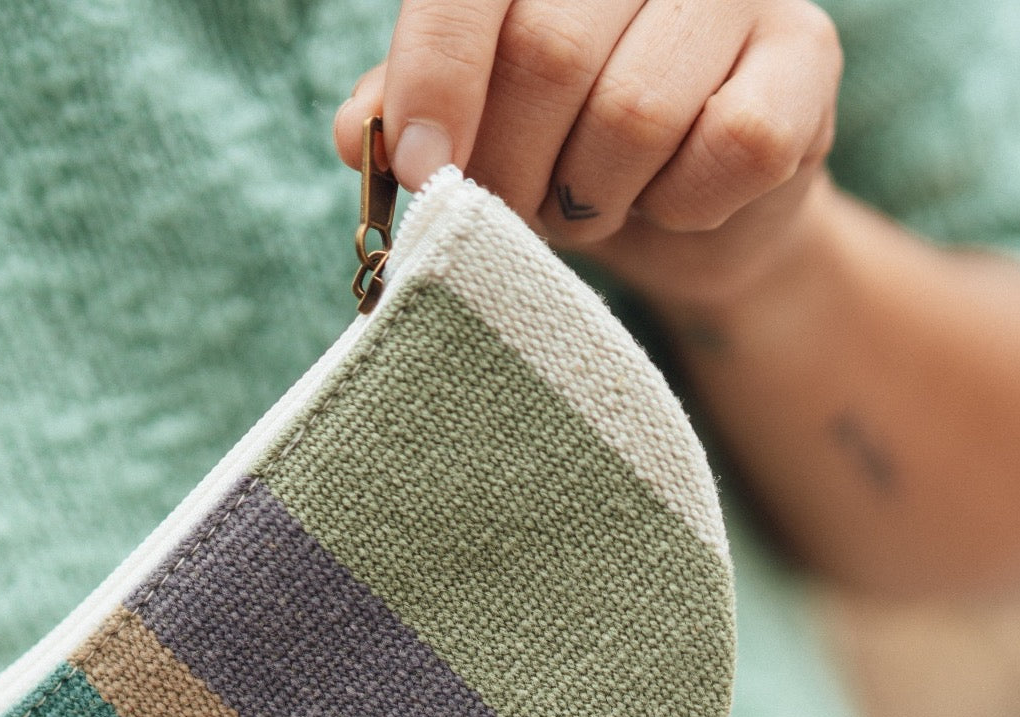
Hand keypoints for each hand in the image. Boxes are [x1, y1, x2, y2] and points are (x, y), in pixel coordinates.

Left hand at [335, 0, 842, 307]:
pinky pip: (729, 148)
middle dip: (511, 167)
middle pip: (547, 51)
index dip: (436, 75)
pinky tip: (672, 199)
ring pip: (636, 111)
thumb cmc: (562, 155)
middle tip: (510, 211)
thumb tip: (359, 130)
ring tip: (588, 201)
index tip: (423, 169)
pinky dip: (680, 206)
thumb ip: (411, 114)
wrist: (686, 214)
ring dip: (592, 196)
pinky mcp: (807, 55)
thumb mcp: (473, 133)